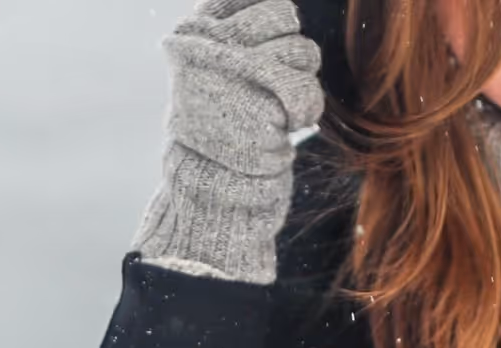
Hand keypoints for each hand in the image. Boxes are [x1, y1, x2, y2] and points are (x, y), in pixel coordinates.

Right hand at [130, 0, 324, 282]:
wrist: (209, 178)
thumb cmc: (216, 122)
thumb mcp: (210, 68)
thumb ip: (234, 33)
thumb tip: (280, 7)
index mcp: (192, 32)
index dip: (269, 19)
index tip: (264, 49)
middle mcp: (209, 44)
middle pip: (283, 14)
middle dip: (292, 45)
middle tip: (279, 75)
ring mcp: (235, 71)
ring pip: (303, 49)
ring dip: (303, 78)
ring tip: (277, 103)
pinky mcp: (262, 102)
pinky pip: (308, 88)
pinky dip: (307, 107)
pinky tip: (287, 122)